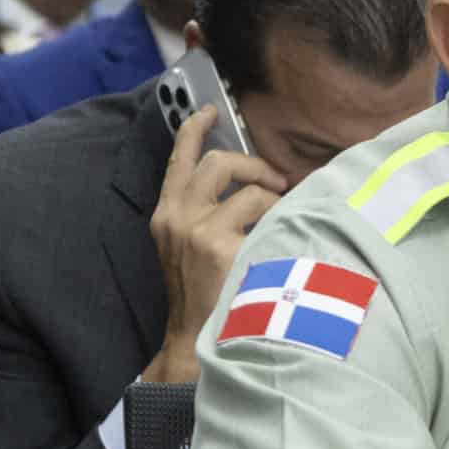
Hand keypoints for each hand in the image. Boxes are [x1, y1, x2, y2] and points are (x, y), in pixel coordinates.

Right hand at [142, 107, 288, 383]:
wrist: (196, 339)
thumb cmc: (204, 293)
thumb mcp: (189, 248)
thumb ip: (204, 213)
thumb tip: (246, 183)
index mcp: (166, 214)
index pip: (178, 158)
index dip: (194, 127)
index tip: (210, 109)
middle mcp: (176, 216)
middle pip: (217, 160)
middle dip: (253, 164)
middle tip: (275, 181)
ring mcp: (196, 230)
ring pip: (248, 187)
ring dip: (273, 197)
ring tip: (282, 218)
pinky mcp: (219, 245)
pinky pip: (265, 213)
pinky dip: (281, 221)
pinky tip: (282, 241)